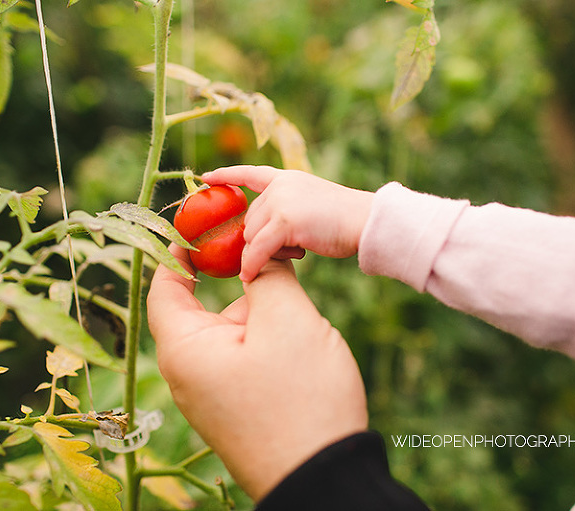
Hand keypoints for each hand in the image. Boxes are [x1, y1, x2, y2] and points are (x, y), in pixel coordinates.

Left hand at [147, 245, 368, 500]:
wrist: (324, 478)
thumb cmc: (301, 400)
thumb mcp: (289, 321)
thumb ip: (268, 276)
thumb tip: (259, 257)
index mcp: (185, 349)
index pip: (164, 285)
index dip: (180, 249)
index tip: (206, 224)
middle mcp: (189, 373)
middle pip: (202, 307)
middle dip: (236, 280)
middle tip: (271, 254)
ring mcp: (213, 394)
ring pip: (229, 332)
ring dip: (257, 311)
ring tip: (298, 306)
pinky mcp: (237, 408)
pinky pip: (243, 358)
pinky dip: (265, 338)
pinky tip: (299, 339)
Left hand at [202, 166, 374, 281]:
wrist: (368, 222)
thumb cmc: (345, 223)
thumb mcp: (311, 208)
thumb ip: (286, 214)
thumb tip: (258, 240)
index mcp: (287, 179)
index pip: (251, 173)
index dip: (227, 175)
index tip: (206, 177)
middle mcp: (281, 185)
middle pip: (250, 220)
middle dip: (261, 240)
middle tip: (291, 249)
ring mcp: (281, 200)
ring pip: (252, 236)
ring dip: (265, 253)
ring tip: (298, 252)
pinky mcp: (284, 220)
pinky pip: (258, 249)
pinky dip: (252, 265)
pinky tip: (249, 276)